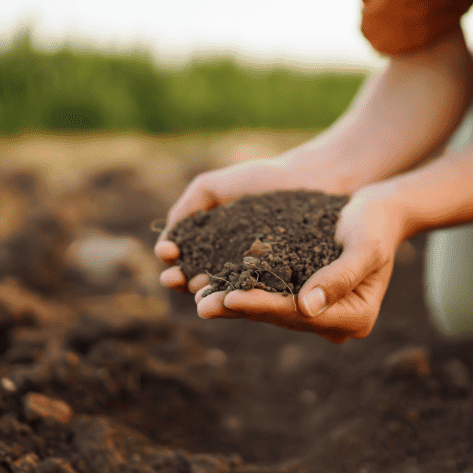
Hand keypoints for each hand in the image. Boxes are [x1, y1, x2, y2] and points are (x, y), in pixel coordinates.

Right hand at [155, 158, 298, 292]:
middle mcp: (226, 262)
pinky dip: (240, 294)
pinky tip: (229, 292)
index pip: (182, 255)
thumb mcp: (212, 187)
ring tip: (195, 289)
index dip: (171, 256)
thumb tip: (167, 237)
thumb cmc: (258, 180)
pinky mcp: (276, 281)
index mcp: (209, 242)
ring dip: (205, 292)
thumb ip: (187, 207)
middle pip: (196, 276)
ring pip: (222, 288)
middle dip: (180, 278)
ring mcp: (251, 273)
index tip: (167, 251)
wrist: (306, 178)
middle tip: (172, 278)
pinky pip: (257, 289)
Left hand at [193, 181, 406, 342]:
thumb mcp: (365, 246)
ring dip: (236, 303)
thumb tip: (307, 307)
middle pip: (281, 317)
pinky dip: (245, 290)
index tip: (229, 297)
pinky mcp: (305, 297)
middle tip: (201, 304)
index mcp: (356, 317)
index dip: (263, 306)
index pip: (300, 314)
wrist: (378, 213)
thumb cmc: (375, 224)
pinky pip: (271, 296)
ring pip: (271, 310)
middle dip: (240, 308)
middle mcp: (336, 322)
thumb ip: (341, 276)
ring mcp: (320, 313)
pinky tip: (216, 284)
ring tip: (200, 297)